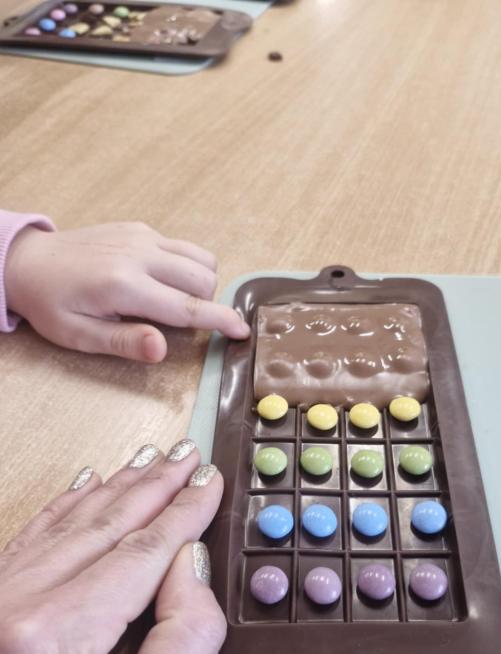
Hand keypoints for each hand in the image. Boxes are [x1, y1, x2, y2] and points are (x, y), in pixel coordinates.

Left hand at [0, 439, 225, 653]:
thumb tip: (188, 565)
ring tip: (151, 459)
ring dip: (116, 488)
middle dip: (155, 486)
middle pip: (104, 525)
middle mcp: (13, 604)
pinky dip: (65, 507)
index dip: (183, 512)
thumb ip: (184, 642)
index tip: (211, 481)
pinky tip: (86, 486)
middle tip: (190, 455)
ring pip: (68, 523)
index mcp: (55, 635)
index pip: (139, 553)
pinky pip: (30, 538)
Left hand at [4, 221, 249, 361]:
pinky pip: (183, 247)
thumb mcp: (79, 335)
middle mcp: (139, 255)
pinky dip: (187, 266)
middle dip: (206, 305)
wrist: (27, 261)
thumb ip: (124, 341)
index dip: (220, 321)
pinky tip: (161, 280)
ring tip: (175, 301)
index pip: (187, 307)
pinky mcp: (141, 229)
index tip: (243, 331)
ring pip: (200, 259)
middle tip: (179, 322)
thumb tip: (162, 348)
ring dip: (201, 284)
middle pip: (202, 280)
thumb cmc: (52, 305)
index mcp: (124, 286)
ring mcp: (142, 237)